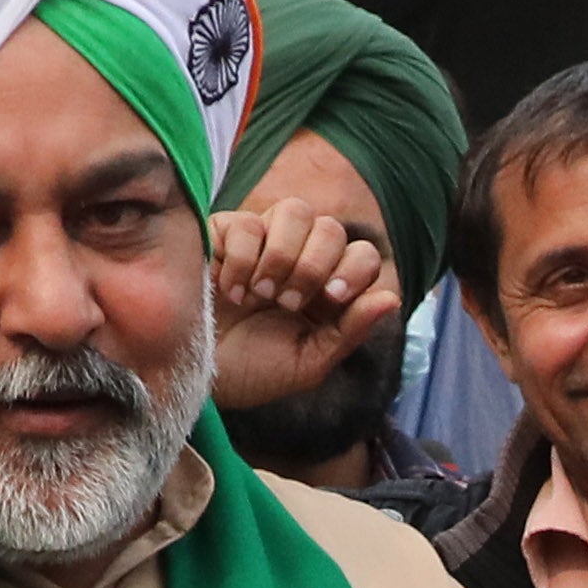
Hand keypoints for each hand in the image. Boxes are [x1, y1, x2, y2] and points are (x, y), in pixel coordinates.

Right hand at [205, 200, 399, 416]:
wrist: (195, 377)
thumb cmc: (253, 374)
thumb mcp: (307, 364)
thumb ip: (350, 332)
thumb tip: (392, 297)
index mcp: (326, 289)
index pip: (361, 254)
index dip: (354, 268)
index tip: (332, 298)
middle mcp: (299, 258)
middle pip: (331, 228)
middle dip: (314, 265)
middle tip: (288, 302)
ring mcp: (261, 242)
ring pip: (294, 211)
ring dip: (282, 254)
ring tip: (261, 294)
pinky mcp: (223, 235)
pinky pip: (247, 221)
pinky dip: (242, 257)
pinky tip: (229, 290)